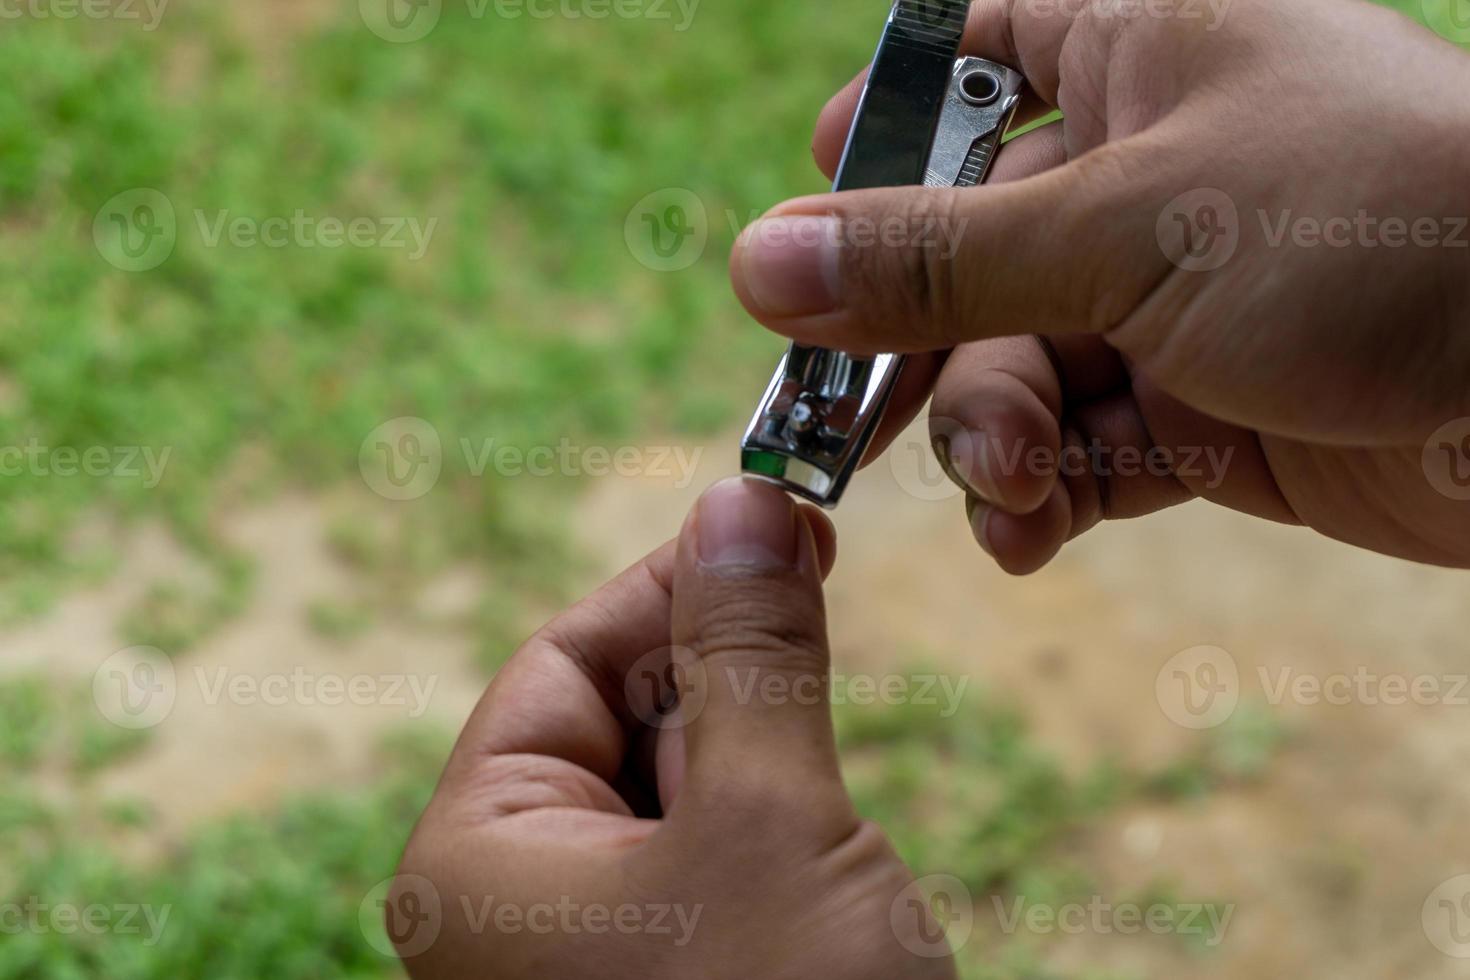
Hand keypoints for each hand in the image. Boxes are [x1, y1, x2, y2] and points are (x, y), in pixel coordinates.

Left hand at [390, 478, 956, 978]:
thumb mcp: (771, 821)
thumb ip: (751, 653)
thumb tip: (741, 498)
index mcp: (474, 859)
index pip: (561, 662)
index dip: (673, 585)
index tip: (781, 526)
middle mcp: (507, 909)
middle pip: (615, 723)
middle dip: (727, 690)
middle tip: (824, 667)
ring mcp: (585, 959)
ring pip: (675, 798)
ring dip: (760, 775)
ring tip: (815, 842)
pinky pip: (705, 873)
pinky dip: (768, 841)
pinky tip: (818, 887)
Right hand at [730, 0, 1469, 571]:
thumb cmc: (1377, 236)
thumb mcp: (1128, 231)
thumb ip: (935, 257)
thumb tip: (760, 262)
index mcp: (1144, 47)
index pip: (987, 41)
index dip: (894, 108)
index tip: (818, 185)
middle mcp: (1157, 162)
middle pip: (971, 242)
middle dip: (915, 339)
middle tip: (840, 424)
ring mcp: (1182, 292)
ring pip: (1020, 360)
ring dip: (991, 434)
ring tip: (1009, 489)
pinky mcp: (1212, 407)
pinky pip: (1085, 444)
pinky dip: (1048, 491)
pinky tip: (1031, 529)